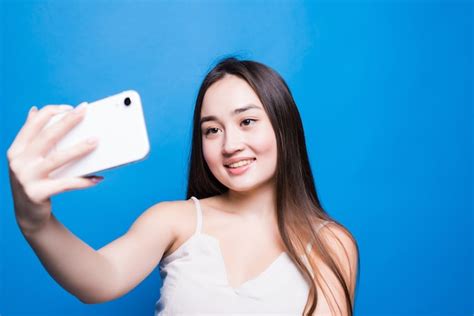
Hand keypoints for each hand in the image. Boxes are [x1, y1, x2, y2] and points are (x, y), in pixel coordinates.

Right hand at [7, 103, 100, 232]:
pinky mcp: (37, 194)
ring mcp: (26, 178)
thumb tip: (34, 110)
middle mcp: (18, 162)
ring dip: (79, 149)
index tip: (70, 107)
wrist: (28, 214)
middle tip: (84, 111)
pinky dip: (83, 181)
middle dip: (68, 121)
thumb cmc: (33, 180)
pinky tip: (97, 178)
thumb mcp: (27, 158)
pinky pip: (65, 184)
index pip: (33, 124)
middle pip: (47, 137)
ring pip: (57, 158)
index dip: (52, 112)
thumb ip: (31, 135)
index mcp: (16, 149)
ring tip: (96, 141)